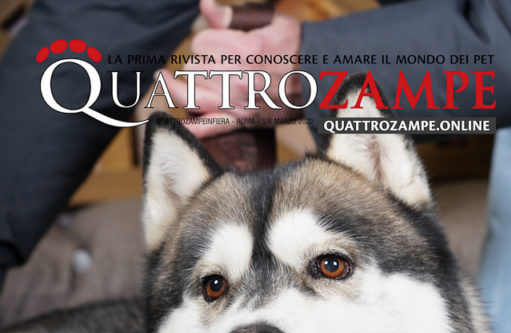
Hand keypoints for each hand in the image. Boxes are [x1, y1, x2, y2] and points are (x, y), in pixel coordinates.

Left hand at [161, 0, 302, 137]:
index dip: (207, 42)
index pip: (199, 43)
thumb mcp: (268, 22)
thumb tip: (205, 5)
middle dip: (201, 65)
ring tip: (199, 83)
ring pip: (193, 94)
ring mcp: (237, 101)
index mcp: (240, 48)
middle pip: (194, 69)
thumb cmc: (298, 46)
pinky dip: (191, 129)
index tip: (223, 44)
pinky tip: (175, 127)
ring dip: (193, 88)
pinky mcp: (242, 120)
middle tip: (225, 65)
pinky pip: (209, 127)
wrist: (323, 79)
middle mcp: (235, 76)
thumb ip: (232, 16)